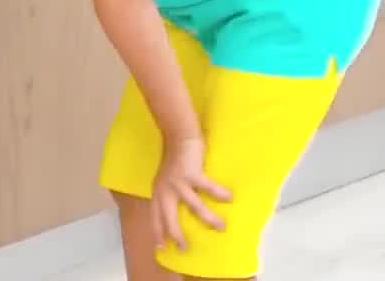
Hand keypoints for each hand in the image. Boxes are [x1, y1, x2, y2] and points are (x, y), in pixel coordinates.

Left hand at [151, 137, 230, 254]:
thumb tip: (177, 210)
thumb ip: (169, 194)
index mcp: (158, 192)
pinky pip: (209, 188)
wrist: (179, 136)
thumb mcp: (166, 180)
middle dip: (177, 235)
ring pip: (195, 207)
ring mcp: (178, 183)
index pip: (155, 217)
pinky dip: (220, 193)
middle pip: (169, 219)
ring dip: (209, 219)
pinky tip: (230, 197)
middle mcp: (166, 190)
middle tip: (185, 248)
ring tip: (222, 227)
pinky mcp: (192, 174)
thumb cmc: (175, 160)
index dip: (157, 232)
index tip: (160, 248)